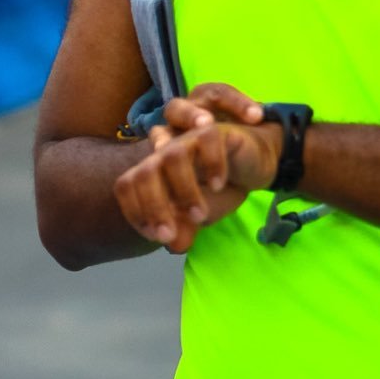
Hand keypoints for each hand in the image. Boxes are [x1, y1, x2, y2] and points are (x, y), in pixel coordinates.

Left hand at [114, 85, 276, 253]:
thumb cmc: (220, 188)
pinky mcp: (216, 131)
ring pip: (173, 156)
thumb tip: (174, 246)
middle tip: (169, 235)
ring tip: (201, 216)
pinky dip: (212, 166)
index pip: (126, 184)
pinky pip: (207, 141)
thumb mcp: (201, 214)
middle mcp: (166, 152)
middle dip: (153, 207)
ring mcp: (189, 139)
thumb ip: (185, 228)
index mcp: (154, 170)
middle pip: (144, 172)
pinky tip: (219, 185)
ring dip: (184, 192)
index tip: (158, 236)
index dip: (136, 211)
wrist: (252, 163)